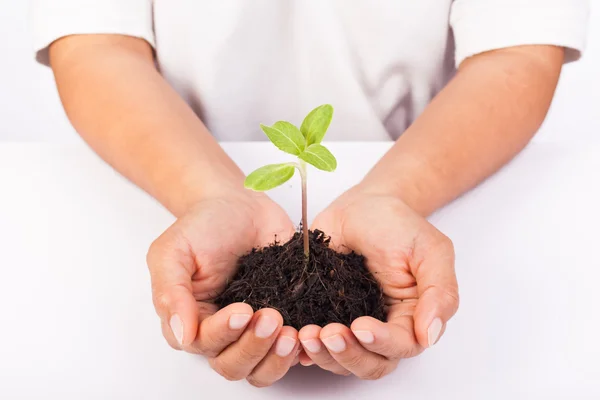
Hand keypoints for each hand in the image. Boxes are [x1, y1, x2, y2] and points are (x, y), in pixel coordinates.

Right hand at [146, 189, 299, 386]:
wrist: (240, 204)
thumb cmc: (203, 225)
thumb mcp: (173, 250)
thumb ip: (170, 291)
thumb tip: (182, 335)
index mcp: (191, 319)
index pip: (204, 345)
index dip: (224, 334)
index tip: (243, 310)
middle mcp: (223, 332)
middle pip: (234, 365)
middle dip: (253, 347)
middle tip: (272, 317)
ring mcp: (255, 329)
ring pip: (262, 369)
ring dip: (277, 358)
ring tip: (292, 333)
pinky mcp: (285, 319)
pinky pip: (292, 351)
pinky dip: (301, 350)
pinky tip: (308, 333)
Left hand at [298, 186, 458, 378]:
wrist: (364, 205)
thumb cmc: (399, 225)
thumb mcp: (431, 251)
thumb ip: (439, 292)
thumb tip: (431, 335)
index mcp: (410, 317)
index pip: (399, 346)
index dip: (380, 343)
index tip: (360, 327)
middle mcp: (380, 327)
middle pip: (368, 363)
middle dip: (347, 355)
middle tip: (327, 334)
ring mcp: (347, 322)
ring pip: (339, 359)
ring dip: (322, 354)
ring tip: (305, 334)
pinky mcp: (320, 313)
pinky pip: (312, 341)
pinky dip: (302, 346)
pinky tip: (292, 336)